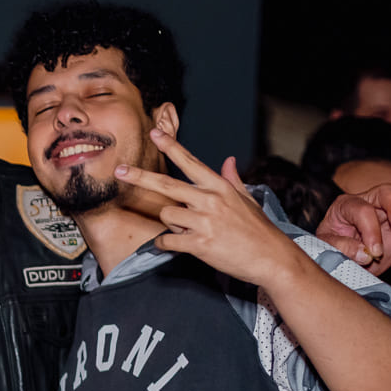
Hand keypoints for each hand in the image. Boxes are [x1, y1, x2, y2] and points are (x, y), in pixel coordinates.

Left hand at [115, 129, 300, 288]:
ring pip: (166, 215)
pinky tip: (172, 246)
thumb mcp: (246, 199)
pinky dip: (164, 245)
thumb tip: (228, 160)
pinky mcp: (199, 244)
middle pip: (166, 185)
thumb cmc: (258, 229)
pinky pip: (167, 241)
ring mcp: (204, 222)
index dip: (171, 146)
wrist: (271, 257)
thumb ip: (232, 179)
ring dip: (170, 224)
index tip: (155, 133)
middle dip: (139, 176)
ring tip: (189, 231)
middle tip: (119, 170)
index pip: (190, 162)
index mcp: (219, 187)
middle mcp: (210, 200)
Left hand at [318, 182, 390, 274]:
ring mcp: (385, 207)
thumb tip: (364, 254)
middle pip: (384, 192)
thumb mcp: (328, 248)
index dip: (371, 231)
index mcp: (345, 206)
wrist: (347, 258)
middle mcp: (366, 201)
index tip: (375, 252)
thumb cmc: (334, 248)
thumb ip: (342, 248)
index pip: (362, 211)